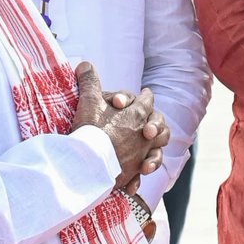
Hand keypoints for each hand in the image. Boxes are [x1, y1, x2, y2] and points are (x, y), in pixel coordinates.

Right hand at [71, 62, 170, 187]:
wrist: (87, 163)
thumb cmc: (90, 130)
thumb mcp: (88, 101)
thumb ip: (89, 82)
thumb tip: (84, 63)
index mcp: (136, 114)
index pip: (147, 100)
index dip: (145, 96)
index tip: (146, 94)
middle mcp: (143, 134)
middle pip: (158, 125)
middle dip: (155, 123)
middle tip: (148, 126)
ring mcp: (140, 154)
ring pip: (156, 151)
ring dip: (153, 152)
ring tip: (146, 153)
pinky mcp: (132, 172)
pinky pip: (141, 174)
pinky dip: (138, 175)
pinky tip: (134, 179)